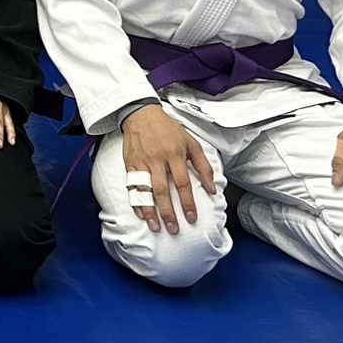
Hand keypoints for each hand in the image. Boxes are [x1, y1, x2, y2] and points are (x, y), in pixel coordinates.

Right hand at [120, 103, 218, 233]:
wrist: (141, 114)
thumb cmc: (168, 129)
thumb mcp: (191, 142)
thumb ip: (203, 166)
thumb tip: (212, 189)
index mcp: (174, 153)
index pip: (182, 182)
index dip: (187, 202)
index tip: (191, 218)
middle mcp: (157, 159)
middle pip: (162, 190)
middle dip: (168, 212)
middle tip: (174, 229)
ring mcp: (142, 162)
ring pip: (145, 190)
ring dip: (150, 211)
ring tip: (156, 227)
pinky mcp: (130, 163)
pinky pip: (131, 185)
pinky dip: (135, 200)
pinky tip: (141, 213)